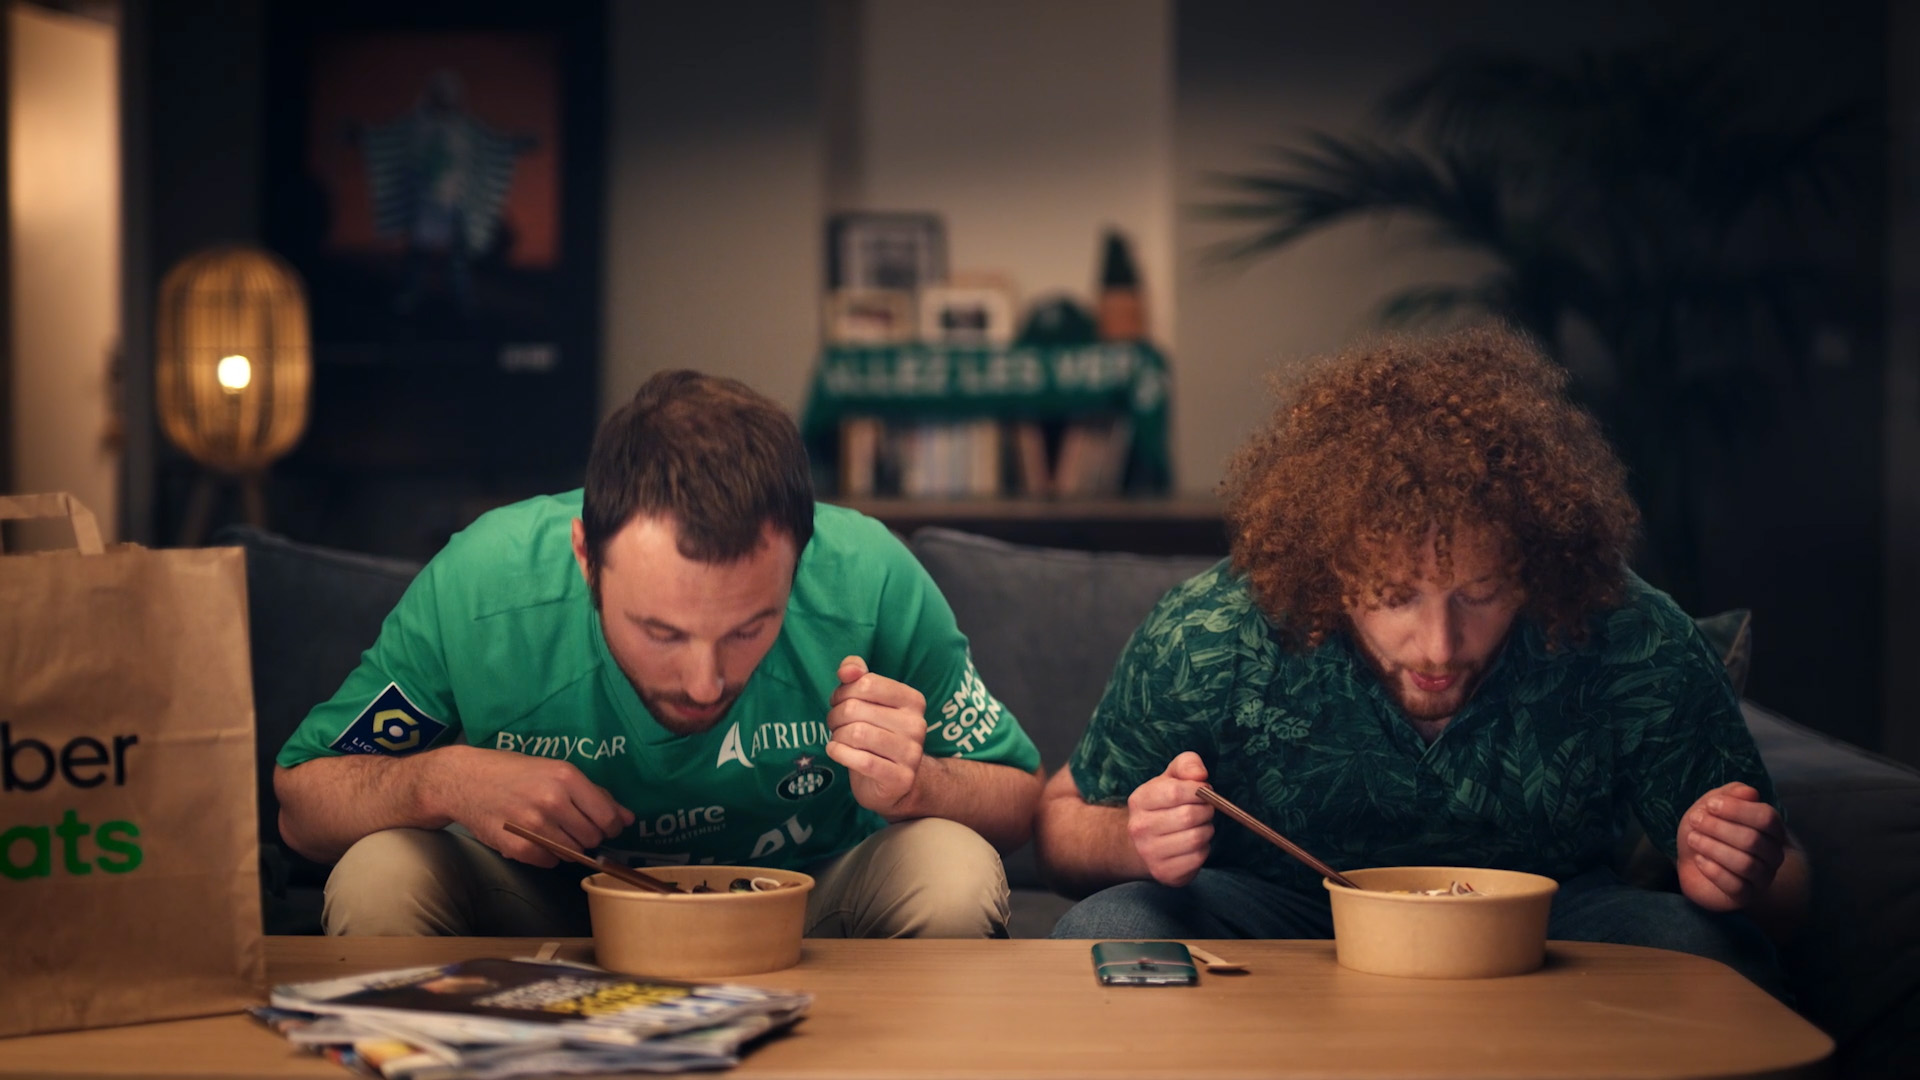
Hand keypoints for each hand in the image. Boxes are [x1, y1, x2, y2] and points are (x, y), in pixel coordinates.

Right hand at [425, 745, 634, 866]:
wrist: (464, 780)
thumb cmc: (513, 772)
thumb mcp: (555, 771)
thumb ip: (594, 794)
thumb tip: (628, 818)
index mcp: (566, 777)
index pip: (607, 817)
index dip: (611, 826)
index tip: (606, 826)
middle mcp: (553, 801)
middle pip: (592, 837)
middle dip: (588, 835)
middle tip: (571, 825)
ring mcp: (534, 826)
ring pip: (573, 852)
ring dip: (568, 846)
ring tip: (551, 830)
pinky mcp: (518, 847)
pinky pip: (550, 862)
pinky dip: (547, 855)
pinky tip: (534, 838)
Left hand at [824, 656, 927, 815]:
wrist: (895, 783)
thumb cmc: (876, 734)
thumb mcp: (869, 701)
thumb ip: (858, 676)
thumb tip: (847, 670)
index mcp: (913, 700)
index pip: (867, 683)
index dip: (843, 692)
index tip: (839, 702)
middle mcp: (917, 725)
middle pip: (856, 709)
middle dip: (835, 716)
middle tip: (835, 725)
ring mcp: (911, 753)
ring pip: (856, 734)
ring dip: (837, 736)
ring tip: (838, 739)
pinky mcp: (901, 778)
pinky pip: (861, 760)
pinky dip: (840, 754)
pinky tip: (836, 752)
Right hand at [1126, 752, 1213, 886]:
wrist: (1145, 842)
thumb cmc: (1165, 804)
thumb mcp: (1171, 778)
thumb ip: (1187, 765)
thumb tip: (1200, 774)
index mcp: (1139, 800)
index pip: (1175, 791)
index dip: (1198, 790)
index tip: (1203, 790)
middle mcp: (1138, 828)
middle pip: (1188, 816)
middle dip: (1206, 811)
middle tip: (1205, 810)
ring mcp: (1148, 853)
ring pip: (1196, 838)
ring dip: (1207, 830)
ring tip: (1199, 826)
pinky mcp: (1163, 873)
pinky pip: (1197, 858)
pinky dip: (1203, 850)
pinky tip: (1194, 845)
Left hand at [1675, 782, 1785, 911]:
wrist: (1691, 861)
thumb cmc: (1707, 831)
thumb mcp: (1713, 806)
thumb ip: (1731, 794)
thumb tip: (1751, 792)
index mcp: (1771, 828)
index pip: (1767, 817)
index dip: (1737, 810)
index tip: (1710, 805)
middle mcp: (1773, 854)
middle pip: (1753, 840)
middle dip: (1718, 828)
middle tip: (1694, 821)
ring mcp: (1763, 877)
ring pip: (1745, 864)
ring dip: (1713, 848)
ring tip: (1693, 839)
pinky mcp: (1747, 896)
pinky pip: (1736, 885)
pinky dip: (1713, 870)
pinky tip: (1699, 860)